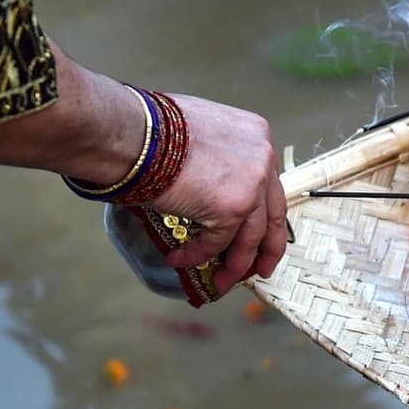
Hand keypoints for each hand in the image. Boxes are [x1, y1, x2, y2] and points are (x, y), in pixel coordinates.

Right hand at [154, 94, 287, 294]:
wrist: (136, 131)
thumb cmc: (154, 127)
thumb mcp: (203, 130)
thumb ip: (218, 155)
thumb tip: (206, 181)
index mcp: (259, 137)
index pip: (269, 184)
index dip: (263, 213)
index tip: (259, 232)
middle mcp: (263, 161)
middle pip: (272, 214)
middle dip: (267, 247)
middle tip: (260, 267)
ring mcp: (252, 186)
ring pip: (251, 237)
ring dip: (235, 264)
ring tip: (222, 281)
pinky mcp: (231, 209)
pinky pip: (217, 243)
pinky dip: (198, 256)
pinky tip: (180, 260)